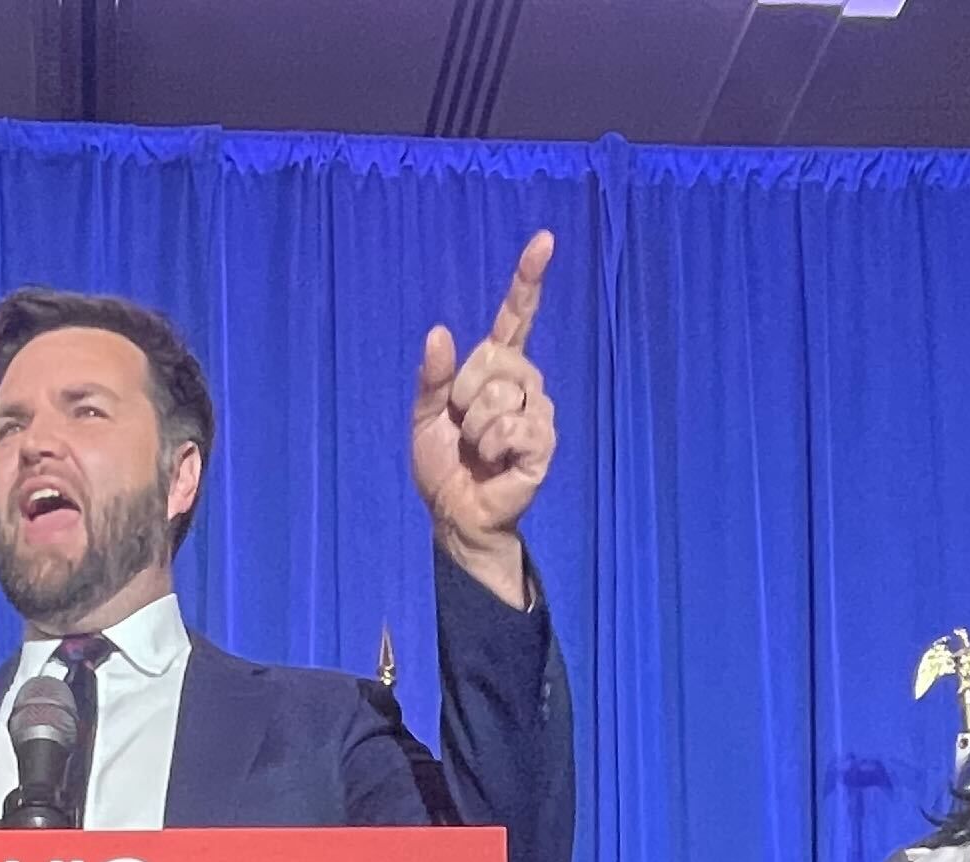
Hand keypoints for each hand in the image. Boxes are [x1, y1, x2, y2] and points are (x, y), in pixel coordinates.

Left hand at [412, 231, 555, 595]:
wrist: (455, 512)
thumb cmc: (444, 465)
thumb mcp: (424, 416)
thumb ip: (431, 377)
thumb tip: (439, 333)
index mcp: (494, 369)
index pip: (515, 317)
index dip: (528, 280)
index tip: (545, 241)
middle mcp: (523, 382)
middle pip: (494, 359)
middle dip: (463, 394)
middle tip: (462, 427)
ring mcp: (538, 411)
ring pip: (501, 395)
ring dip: (476, 427)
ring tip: (478, 450)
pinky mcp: (543, 442)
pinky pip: (514, 426)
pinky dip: (493, 447)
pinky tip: (495, 463)